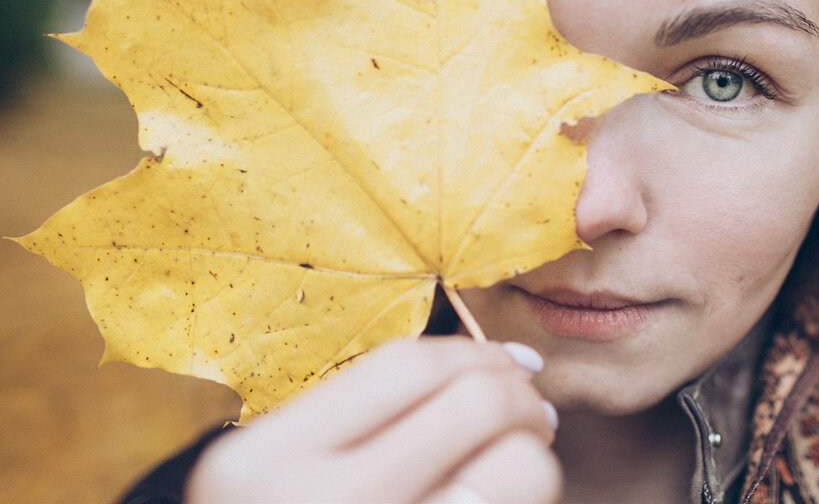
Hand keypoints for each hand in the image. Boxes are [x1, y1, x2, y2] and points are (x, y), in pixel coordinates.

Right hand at [184, 337, 559, 503]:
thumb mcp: (285, 471)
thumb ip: (366, 418)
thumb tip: (508, 364)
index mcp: (264, 460)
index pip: (404, 366)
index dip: (473, 352)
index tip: (505, 362)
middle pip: (475, 404)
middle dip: (520, 397)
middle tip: (529, 414)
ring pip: (521, 465)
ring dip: (532, 454)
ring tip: (519, 463)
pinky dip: (523, 496)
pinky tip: (502, 499)